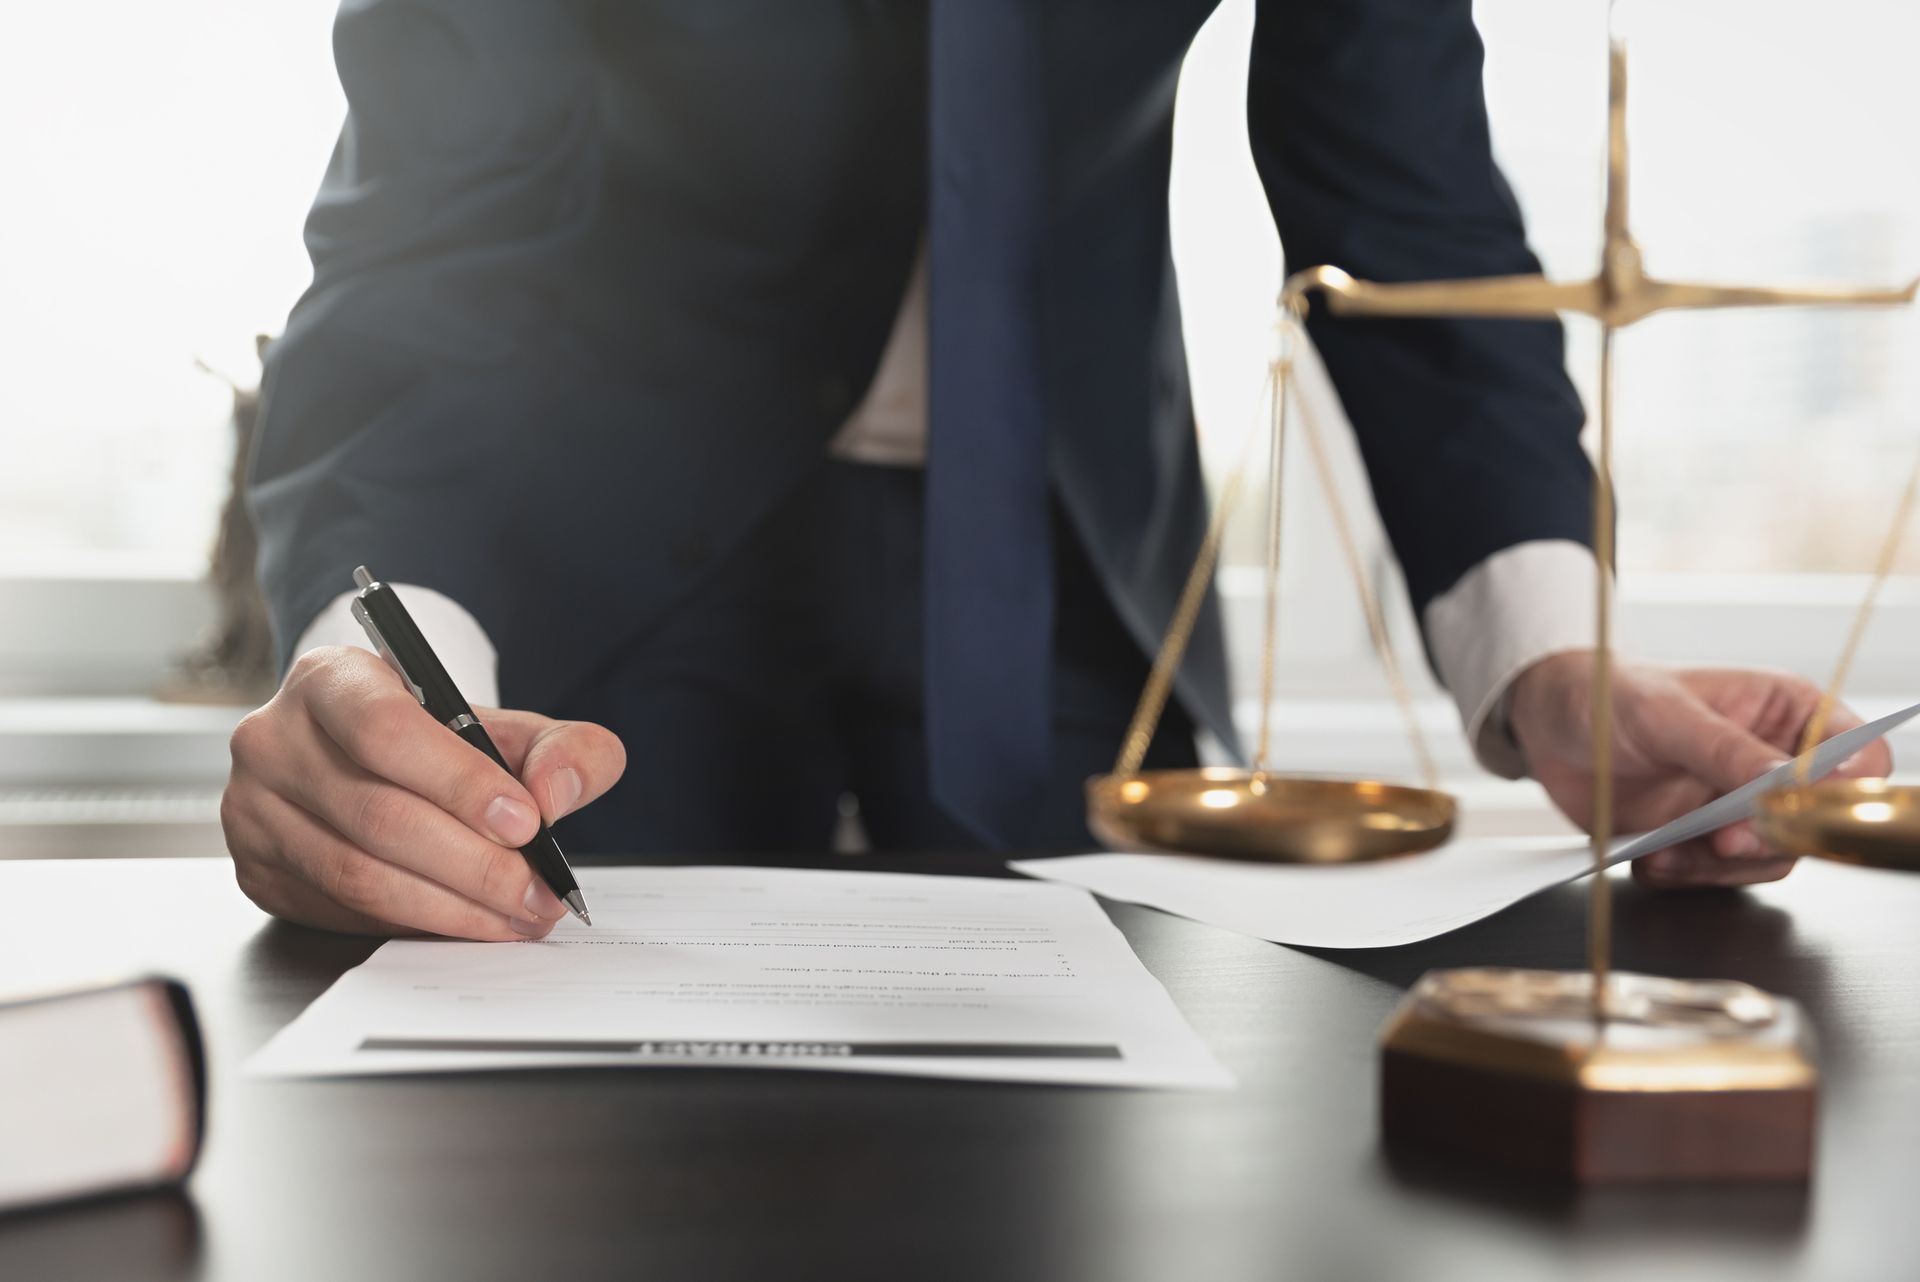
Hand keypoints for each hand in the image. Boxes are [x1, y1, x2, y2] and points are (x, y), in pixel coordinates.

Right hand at [222, 646, 626, 938]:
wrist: (382, 765)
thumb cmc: (445, 744)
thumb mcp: (514, 727)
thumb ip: (565, 747)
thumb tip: (557, 794)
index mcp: (332, 679)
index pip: (386, 731)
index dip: (459, 782)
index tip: (526, 822)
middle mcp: (276, 739)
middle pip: (378, 815)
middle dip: (474, 865)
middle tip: (537, 892)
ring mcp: (255, 809)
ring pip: (358, 874)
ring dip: (451, 907)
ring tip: (517, 915)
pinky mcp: (258, 870)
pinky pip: (342, 910)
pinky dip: (416, 923)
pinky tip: (468, 922)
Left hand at [1506, 653, 1890, 889]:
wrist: (1551, 725)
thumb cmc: (1610, 694)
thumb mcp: (1665, 713)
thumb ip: (1724, 749)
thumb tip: (1779, 780)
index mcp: (1786, 713)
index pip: (1856, 755)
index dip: (1844, 785)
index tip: (1802, 801)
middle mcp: (1772, 764)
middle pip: (1815, 820)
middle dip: (1769, 837)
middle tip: (1725, 839)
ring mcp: (1738, 806)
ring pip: (1768, 858)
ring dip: (1719, 865)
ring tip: (1667, 849)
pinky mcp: (1702, 840)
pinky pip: (1718, 876)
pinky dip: (1687, 875)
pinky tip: (1651, 859)